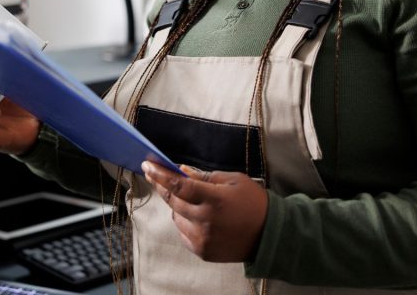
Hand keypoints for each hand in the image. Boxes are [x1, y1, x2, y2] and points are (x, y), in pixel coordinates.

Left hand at [142, 161, 267, 262]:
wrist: (269, 235)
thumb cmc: (253, 202)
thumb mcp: (234, 181)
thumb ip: (205, 177)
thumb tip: (181, 171)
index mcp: (215, 199)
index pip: (179, 186)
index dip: (161, 175)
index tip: (147, 166)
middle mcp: (206, 221)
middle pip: (173, 201)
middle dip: (163, 187)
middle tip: (156, 176)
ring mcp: (203, 238)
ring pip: (176, 217)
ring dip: (178, 206)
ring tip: (193, 201)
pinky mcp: (202, 251)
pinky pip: (182, 233)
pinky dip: (184, 222)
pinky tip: (198, 217)